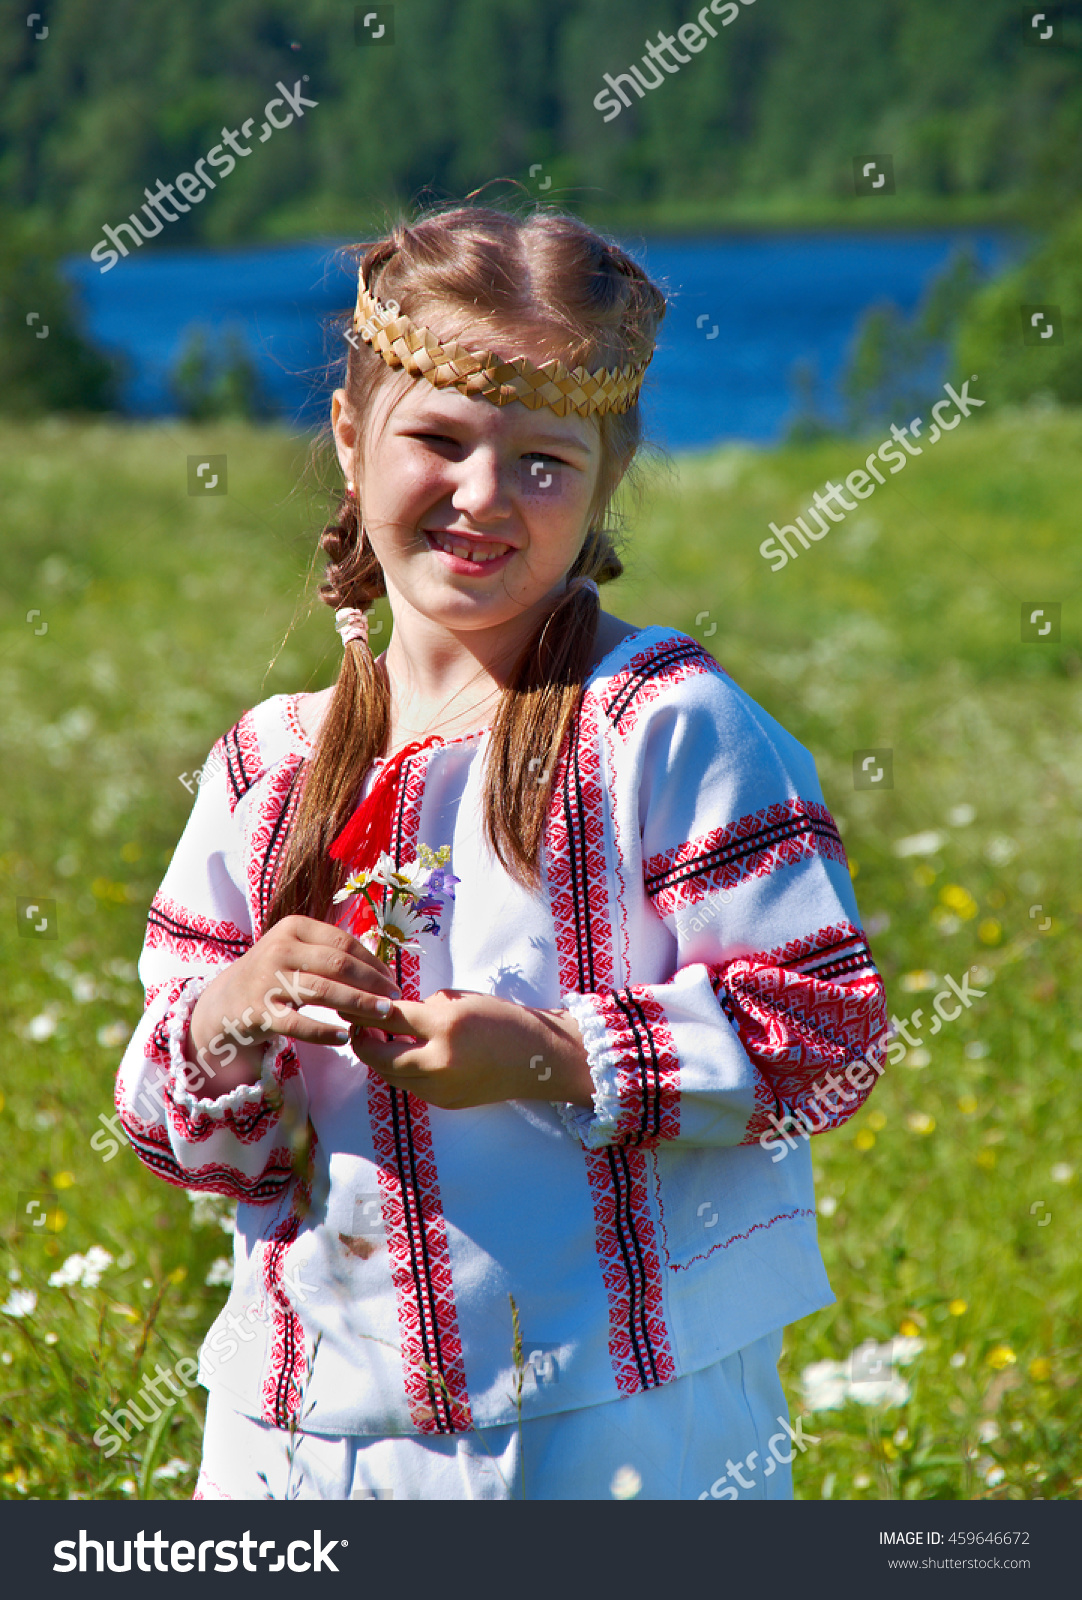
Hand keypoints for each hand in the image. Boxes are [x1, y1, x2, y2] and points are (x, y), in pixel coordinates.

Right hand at [184, 915, 401, 1095]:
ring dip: (358, 1004)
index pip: (343, 942)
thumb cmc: (273, 974)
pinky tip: (344, 1037)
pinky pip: (298, 1024)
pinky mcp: (259, 1012)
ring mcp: (267, 980)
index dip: (373, 962)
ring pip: (323, 991)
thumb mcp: (296, 951)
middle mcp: (279, 949)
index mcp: (293, 927)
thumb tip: (381, 970)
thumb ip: (330, 954)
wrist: (224, 1001)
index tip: (391, 980)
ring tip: (382, 1014)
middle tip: (394, 999)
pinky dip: (324, 1032)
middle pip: (338, 964)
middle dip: (372, 983)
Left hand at [342, 989, 593, 1110]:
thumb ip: (421, 1009)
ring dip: (379, 1058)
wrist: (535, 1057)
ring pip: (391, 1075)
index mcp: (445, 1026)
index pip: (390, 1018)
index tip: (350, 1003)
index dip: (365, 1011)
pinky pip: (410, 1085)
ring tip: (377, 1039)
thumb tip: (387, 1016)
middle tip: (357, 1026)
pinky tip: (403, 1055)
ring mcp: (440, 1088)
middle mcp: (439, 1061)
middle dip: (362, 1041)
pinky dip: (401, 1070)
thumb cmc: (499, 1019)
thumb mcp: (459, 1002)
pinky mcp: (444, 1102)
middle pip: (379, 1056)